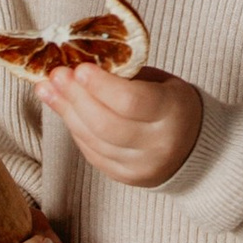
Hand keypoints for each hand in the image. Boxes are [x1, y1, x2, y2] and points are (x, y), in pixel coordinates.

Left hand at [45, 62, 204, 189]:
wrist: (193, 144)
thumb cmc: (170, 103)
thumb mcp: (158, 82)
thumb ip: (123, 76)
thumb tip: (76, 66)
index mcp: (173, 111)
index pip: (131, 102)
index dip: (101, 86)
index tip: (79, 68)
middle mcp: (159, 144)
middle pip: (106, 124)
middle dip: (75, 98)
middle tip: (56, 76)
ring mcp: (142, 165)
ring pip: (94, 141)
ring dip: (67, 113)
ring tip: (49, 89)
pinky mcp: (126, 177)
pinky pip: (92, 153)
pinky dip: (75, 130)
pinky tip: (64, 110)